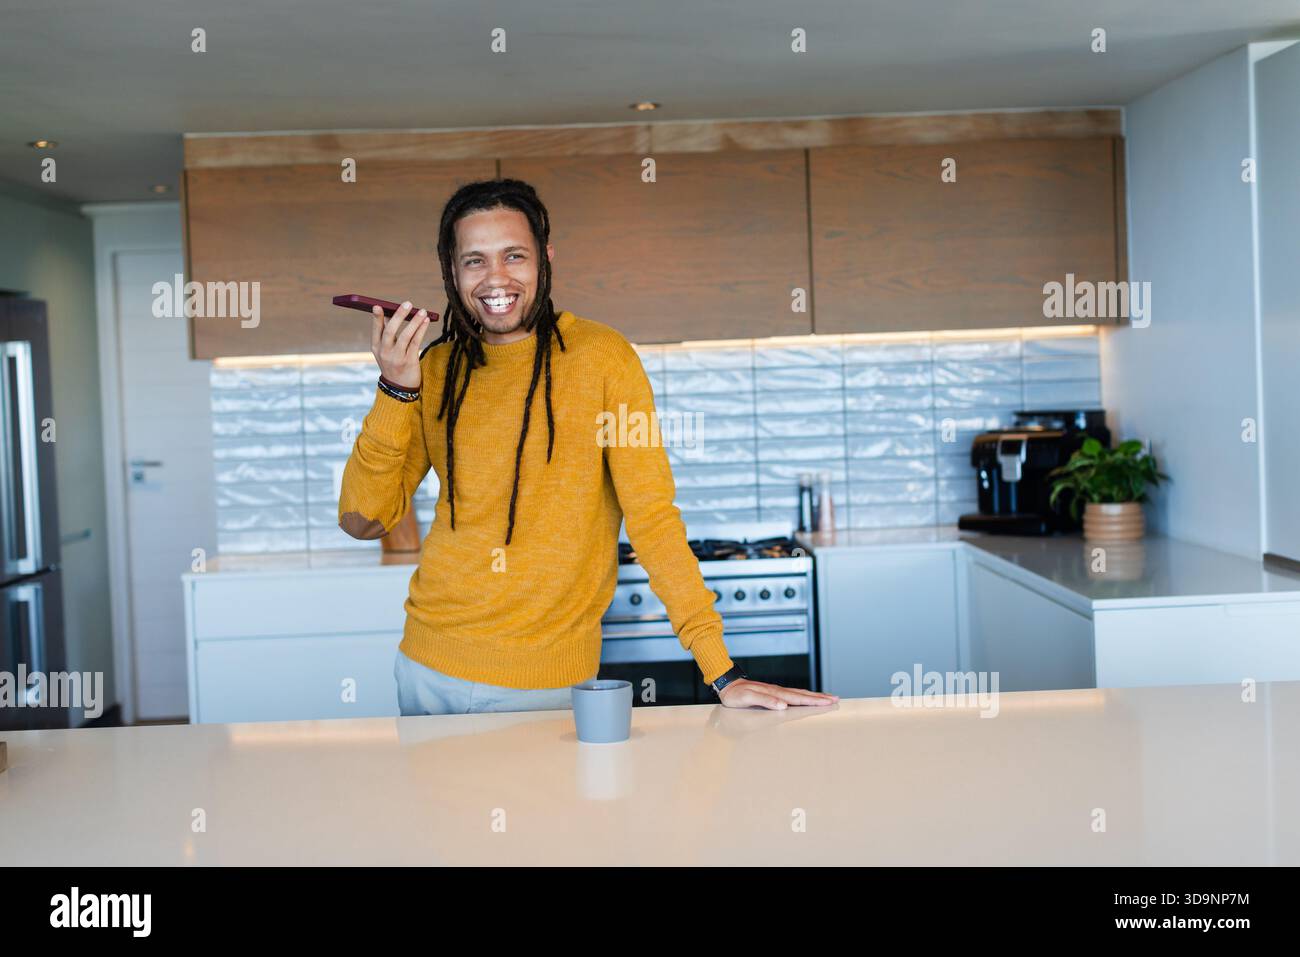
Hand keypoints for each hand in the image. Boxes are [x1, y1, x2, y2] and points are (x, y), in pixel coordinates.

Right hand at [370, 301, 432, 389]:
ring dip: (414, 322)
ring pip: (405, 336)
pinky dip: (421, 330)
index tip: (378, 306)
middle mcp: (384, 352)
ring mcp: (397, 358)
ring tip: (422, 311)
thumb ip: (388, 334)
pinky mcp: (409, 362)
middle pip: (390, 331)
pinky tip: (426, 321)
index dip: (377, 318)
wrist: (400, 388)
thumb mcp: (386, 351)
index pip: (376, 330)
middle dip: (399, 316)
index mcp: (376, 348)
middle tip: (408, 303)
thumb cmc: (394, 364)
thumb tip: (394, 314)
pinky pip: (415, 343)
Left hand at [717, 678, 838, 710]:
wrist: (727, 685)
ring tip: (827, 698)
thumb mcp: (747, 698)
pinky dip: (803, 696)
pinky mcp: (773, 694)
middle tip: (836, 699)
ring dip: (814, 696)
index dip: (814, 701)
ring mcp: (776, 692)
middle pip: (803, 695)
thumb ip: (765, 701)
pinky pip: (793, 695)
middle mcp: (778, 691)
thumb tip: (783, 705)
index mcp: (775, 693)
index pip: (798, 698)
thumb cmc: (735, 695)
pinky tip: (807, 698)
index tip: (828, 702)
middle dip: (820, 698)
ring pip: (799, 694)